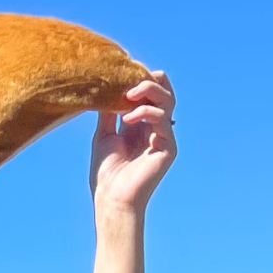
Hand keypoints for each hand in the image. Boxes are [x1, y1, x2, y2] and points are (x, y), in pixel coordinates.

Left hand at [90, 71, 175, 218]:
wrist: (111, 198)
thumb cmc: (106, 173)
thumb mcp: (104, 135)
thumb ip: (108, 112)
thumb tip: (105, 87)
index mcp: (141, 124)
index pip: (150, 93)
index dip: (140, 80)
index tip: (122, 74)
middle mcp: (155, 128)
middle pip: (164, 91)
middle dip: (149, 80)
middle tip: (129, 82)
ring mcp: (164, 136)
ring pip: (167, 100)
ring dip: (148, 91)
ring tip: (127, 94)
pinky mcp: (168, 146)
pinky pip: (163, 119)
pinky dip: (145, 113)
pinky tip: (127, 119)